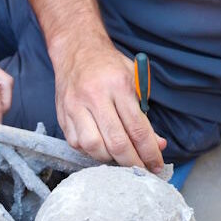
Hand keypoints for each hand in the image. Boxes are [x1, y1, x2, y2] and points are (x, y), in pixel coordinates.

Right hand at [51, 38, 166, 170]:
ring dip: (110, 159)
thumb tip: (156, 144)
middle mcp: (94, 96)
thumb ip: (145, 113)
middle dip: (132, 163)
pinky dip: (91, 152)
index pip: (137, 128)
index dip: (149, 152)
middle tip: (142, 171)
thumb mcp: (134, 81)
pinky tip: (101, 148)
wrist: (76, 50)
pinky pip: (77, 144)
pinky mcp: (63, 115)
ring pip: (93, 147)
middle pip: (116, 142)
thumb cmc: (109, 66)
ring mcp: (75, 107)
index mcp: (118, 85)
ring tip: (120, 159)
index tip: (157, 165)